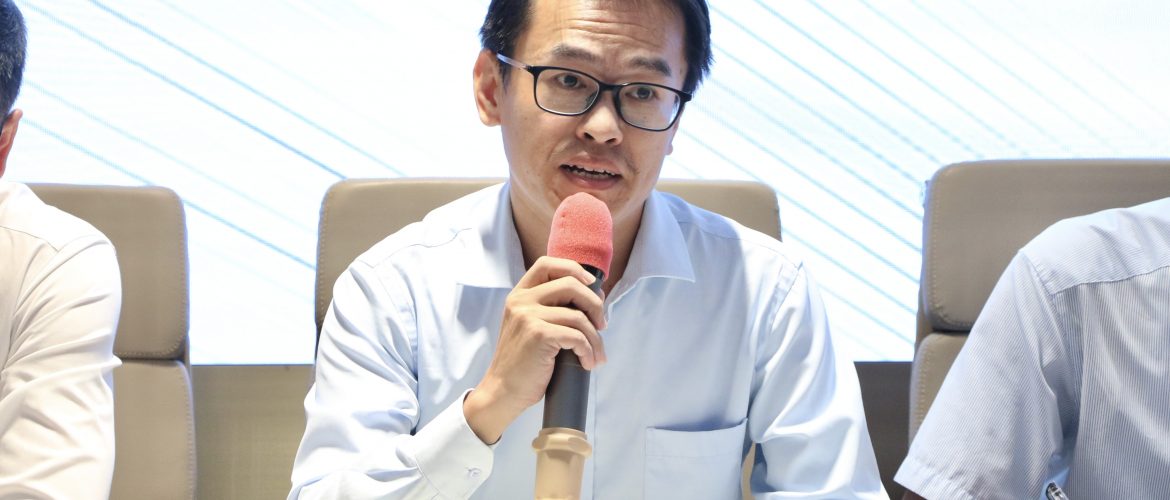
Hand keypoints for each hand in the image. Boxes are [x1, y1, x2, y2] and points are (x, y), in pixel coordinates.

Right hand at [464, 256, 606, 443]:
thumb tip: (593, 299)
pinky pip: (577, 336)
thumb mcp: (529, 326)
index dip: (574, 269)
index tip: (592, 286)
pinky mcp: (538, 334)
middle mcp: (521, 300)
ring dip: (595, 338)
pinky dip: (588, 351)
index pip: (547, 264)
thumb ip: (549, 308)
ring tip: (596, 355)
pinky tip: (587, 363)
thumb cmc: (524, 363)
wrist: (503, 391)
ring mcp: (527, 316)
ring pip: (578, 316)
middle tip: (602, 326)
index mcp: (519, 294)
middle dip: (595, 304)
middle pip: (570, 284)